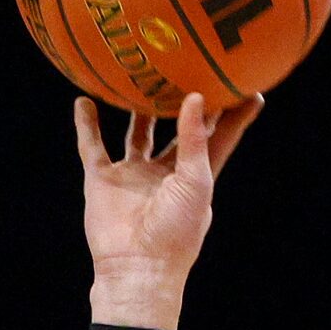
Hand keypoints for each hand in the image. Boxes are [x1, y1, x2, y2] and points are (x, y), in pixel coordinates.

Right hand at [73, 92, 261, 329]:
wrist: (137, 267)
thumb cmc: (177, 231)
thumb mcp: (197, 181)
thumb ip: (196, 139)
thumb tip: (195, 97)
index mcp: (197, 173)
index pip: (219, 134)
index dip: (233, 110)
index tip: (247, 79)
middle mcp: (166, 170)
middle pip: (177, 127)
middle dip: (182, 99)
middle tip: (187, 62)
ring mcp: (133, 174)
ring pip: (136, 132)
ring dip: (136, 107)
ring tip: (138, 74)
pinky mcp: (103, 180)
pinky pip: (93, 147)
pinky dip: (87, 125)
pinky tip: (83, 100)